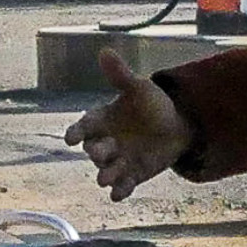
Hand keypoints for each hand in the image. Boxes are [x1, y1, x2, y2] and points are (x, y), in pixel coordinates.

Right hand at [61, 49, 195, 200]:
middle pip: (93, 150)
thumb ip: (120, 75)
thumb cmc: (151, 104)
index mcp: (102, 121)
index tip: (70, 138)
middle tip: (99, 153)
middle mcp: (105, 142)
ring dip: (105, 175)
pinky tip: (119, 196)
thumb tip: (105, 51)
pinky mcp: (131, 176)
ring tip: (105, 179)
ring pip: (106, 171)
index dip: (76, 132)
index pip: (84, 127)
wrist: (176, 126)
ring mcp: (117, 161)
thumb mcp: (139, 88)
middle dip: (95, 152)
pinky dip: (120, 191)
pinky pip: (123, 186)